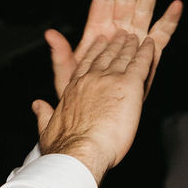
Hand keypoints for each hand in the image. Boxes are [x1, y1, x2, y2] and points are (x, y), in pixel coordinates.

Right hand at [34, 0, 179, 179]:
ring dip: (131, 45)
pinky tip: (151, 45)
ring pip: (123, 56)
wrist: (79, 152)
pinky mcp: (129, 85)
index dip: (92, 53)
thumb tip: (36, 105)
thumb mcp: (46, 127)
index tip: (97, 43)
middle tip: (120, 35)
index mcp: (73, 89)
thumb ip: (43, 114)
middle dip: (113, 45)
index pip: (84, 65)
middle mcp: (91, 79)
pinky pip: (141, 63)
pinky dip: (147, 53)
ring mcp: (110, 79)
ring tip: (137, 37)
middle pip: (105, 56)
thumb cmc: (64, 146)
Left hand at [45, 0, 182, 99]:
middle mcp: (116, 33)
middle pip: (126, 0)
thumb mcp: (66, 76)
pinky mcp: (149, 56)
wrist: (96, 121)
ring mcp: (133, 42)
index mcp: (96, 33)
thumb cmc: (78, 99)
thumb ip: (61, 55)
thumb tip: (50, 35)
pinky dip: (169, 21)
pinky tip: (176, 7)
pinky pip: (160, 35)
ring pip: (143, 11)